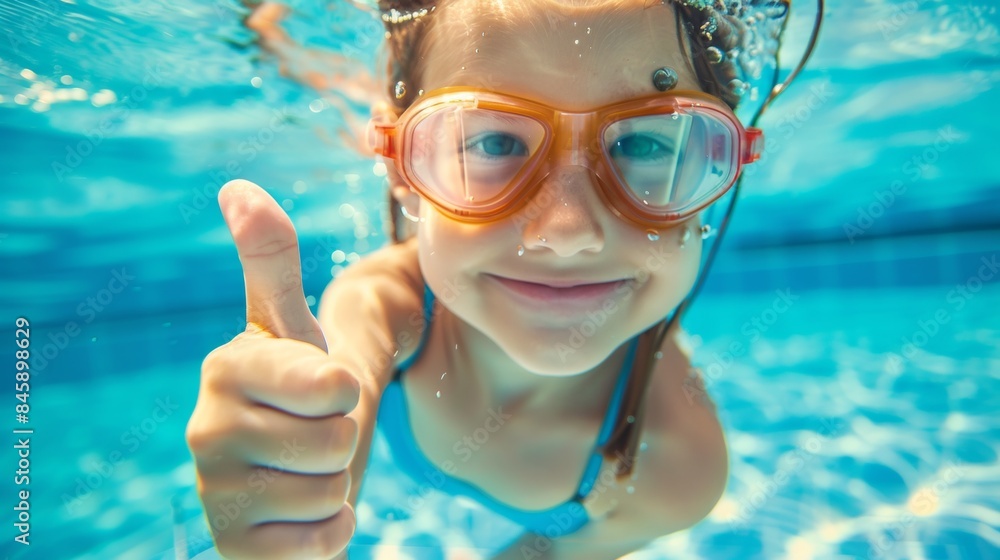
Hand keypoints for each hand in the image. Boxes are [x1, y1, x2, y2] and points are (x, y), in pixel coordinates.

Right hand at [186, 180, 359, 558]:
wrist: (283, 473)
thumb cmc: (298, 392)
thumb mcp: (291, 326)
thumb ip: (271, 260)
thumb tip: (238, 187)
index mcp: (228, 367)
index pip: (333, 386)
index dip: (344, 392)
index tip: (320, 389)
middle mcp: (207, 429)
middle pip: (338, 442)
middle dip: (343, 440)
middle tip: (315, 434)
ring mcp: (215, 492)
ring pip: (331, 492)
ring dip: (335, 484)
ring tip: (305, 471)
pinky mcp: (234, 546)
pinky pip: (319, 544)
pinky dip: (327, 532)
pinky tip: (299, 514)